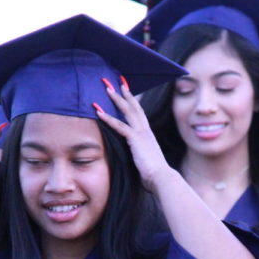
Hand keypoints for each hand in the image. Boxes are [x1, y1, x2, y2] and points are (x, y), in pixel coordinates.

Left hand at [95, 75, 173, 193]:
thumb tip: (136, 160)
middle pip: (134, 107)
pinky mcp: (135, 140)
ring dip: (116, 99)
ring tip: (106, 88)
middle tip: (114, 81)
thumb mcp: (146, 161)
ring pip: (127, 111)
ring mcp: (141, 134)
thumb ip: (139, 156)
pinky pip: (120, 125)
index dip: (132, 101)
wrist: (161, 178)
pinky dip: (108, 118)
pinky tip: (98, 111)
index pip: (139, 114)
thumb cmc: (154, 175)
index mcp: (148, 135)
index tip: (125, 90)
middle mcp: (146, 131)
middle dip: (124, 93)